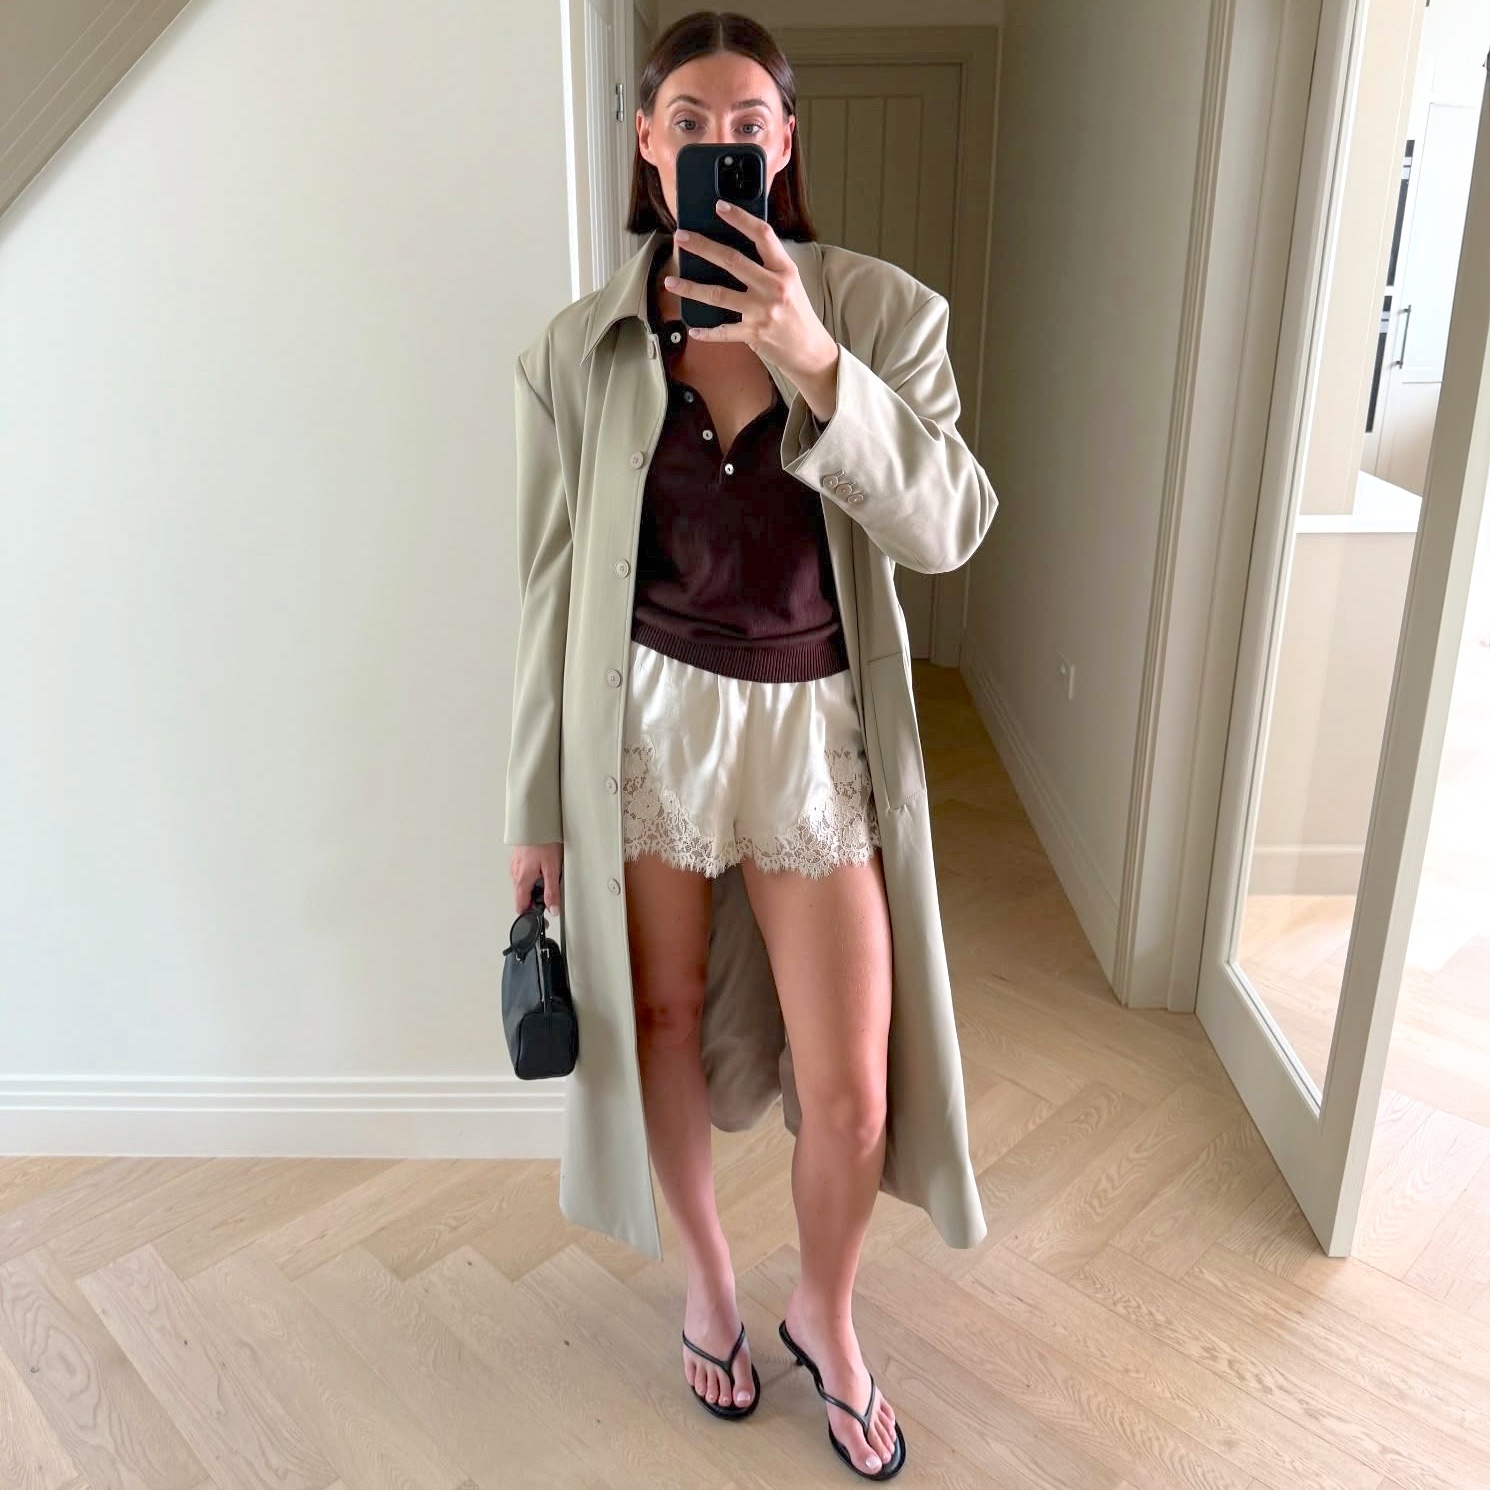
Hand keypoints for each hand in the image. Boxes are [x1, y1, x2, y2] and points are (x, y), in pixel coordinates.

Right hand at [510, 842, 562, 914]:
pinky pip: (522, 876)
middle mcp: (515, 874)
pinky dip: (530, 878)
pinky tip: (541, 870)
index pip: (520, 907)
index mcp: (522, 879)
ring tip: (547, 879)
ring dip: (533, 889)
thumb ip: (552, 891)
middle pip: (521, 897)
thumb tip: (553, 908)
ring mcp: (514, 867)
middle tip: (549, 896)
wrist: (536, 823)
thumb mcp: (552, 869)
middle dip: (534, 901)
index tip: (540, 915)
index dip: (530, 914)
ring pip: (521, 887)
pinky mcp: (517, 860)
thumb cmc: (543, 842)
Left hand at [667, 204, 840, 419]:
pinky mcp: (753, 333)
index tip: (720, 207)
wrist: (809, 349)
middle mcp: (773, 288)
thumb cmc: (797, 312)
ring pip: (718, 294)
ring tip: (670, 281)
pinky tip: (692, 328)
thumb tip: (736, 247)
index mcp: (784, 270)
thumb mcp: (790, 282)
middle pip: (732, 260)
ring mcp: (762, 311)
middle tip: (681, 237)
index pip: (762, 235)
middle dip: (702, 246)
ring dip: (690, 287)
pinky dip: (706, 332)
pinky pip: (723, 331)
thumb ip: (767, 265)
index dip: (740, 218)